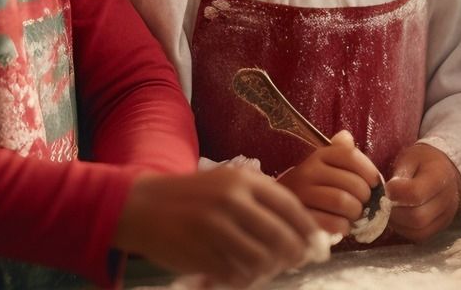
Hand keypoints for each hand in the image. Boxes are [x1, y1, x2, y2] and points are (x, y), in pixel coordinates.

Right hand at [114, 165, 319, 287]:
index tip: (318, 243)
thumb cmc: (192, 196)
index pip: (290, 207)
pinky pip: (235, 274)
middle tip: (297, 261)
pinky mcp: (200, 253)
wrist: (142, 206)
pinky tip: (244, 276)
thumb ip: (262, 200)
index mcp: (243, 180)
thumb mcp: (228, 182)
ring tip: (268, 269)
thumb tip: (301, 231)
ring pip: (260, 259)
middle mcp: (232, 201)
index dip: (308, 229)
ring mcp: (215, 228)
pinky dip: (246, 280)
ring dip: (270, 269)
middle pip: (280, 236)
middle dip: (295, 254)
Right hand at [278, 130, 380, 236]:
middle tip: (364, 204)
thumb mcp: (325, 164)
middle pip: (351, 182)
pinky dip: (343, 226)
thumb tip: (346, 137)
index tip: (374, 183)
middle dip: (365, 197)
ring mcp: (302, 194)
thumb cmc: (314, 186)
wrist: (281, 207)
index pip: (350, 156)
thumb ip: (341, 152)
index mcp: (320, 155)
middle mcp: (308, 171)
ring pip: (342, 202)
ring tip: (354, 215)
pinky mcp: (301, 217)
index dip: (369, 170)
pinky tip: (343, 226)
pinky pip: (331, 222)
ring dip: (355, 212)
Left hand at [385, 143, 460, 241]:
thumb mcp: (410, 158)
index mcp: (440, 176)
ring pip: (418, 231)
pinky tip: (400, 218)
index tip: (387, 187)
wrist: (445, 168)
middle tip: (385, 203)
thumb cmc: (423, 161)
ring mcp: (447, 216)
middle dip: (395, 213)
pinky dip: (406, 230)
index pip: (416, 193)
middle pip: (418, 217)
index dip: (396, 193)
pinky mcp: (441, 226)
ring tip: (391, 211)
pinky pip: (421, 236)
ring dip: (399, 224)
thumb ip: (400, 175)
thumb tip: (388, 194)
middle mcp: (447, 199)